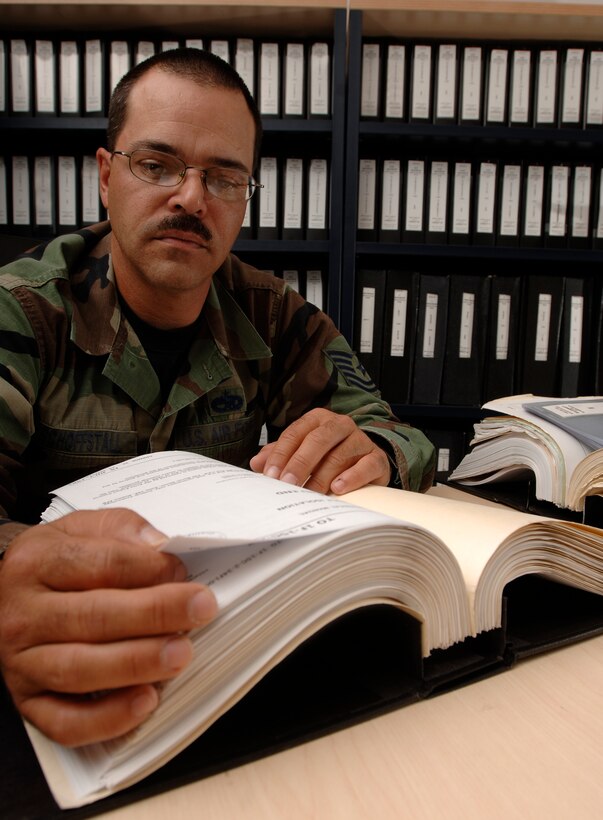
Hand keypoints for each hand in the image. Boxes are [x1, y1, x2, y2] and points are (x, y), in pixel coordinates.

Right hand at [0, 509, 216, 746]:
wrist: (1, 595)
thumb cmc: (53, 562)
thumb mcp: (80, 528)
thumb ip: (123, 529)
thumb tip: (161, 546)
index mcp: (38, 562)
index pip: (99, 565)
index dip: (149, 568)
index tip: (183, 572)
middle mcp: (25, 614)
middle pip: (93, 616)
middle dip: (154, 614)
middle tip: (200, 609)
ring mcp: (22, 662)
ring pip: (80, 669)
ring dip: (137, 664)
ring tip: (180, 653)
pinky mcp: (29, 701)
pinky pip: (66, 722)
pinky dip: (108, 718)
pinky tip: (145, 701)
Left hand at [249, 408, 390, 493]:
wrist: (367, 461)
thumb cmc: (329, 456)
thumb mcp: (302, 452)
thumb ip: (280, 455)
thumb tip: (257, 463)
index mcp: (318, 419)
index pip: (295, 433)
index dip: (281, 454)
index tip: (270, 475)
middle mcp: (340, 425)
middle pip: (317, 440)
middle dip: (299, 463)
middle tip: (287, 484)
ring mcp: (361, 440)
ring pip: (339, 456)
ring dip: (321, 477)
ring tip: (309, 494)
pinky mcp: (377, 458)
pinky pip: (366, 465)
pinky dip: (351, 477)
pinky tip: (337, 488)